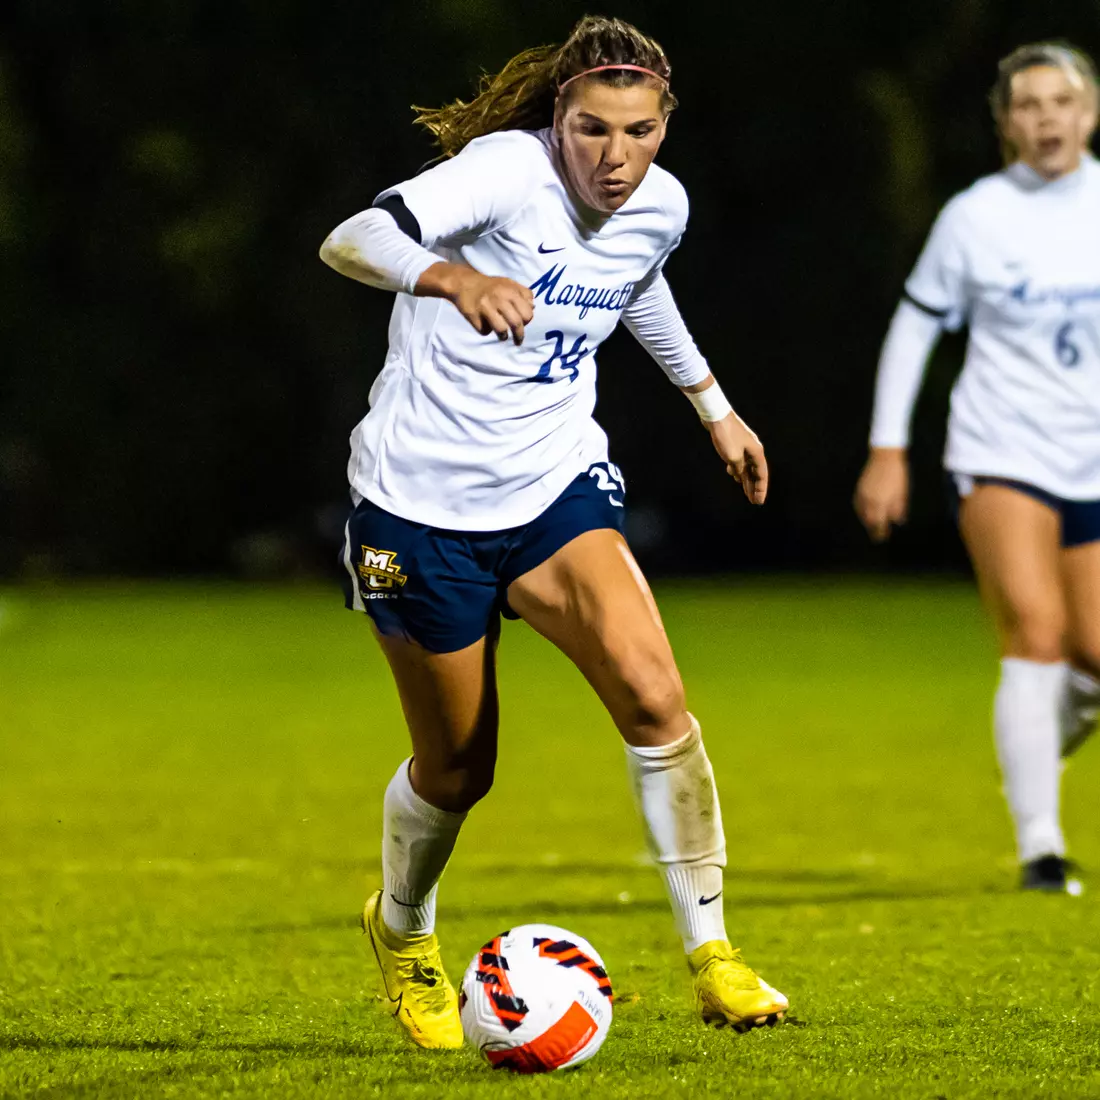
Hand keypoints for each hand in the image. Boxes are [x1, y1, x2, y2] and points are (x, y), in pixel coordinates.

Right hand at [418, 264, 533, 344]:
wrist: (463, 283)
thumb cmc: (491, 286)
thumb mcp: (509, 284)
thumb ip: (524, 294)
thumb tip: (533, 308)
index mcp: (510, 290)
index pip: (527, 313)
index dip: (527, 320)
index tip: (523, 323)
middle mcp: (499, 298)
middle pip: (516, 323)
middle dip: (519, 336)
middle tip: (518, 341)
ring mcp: (485, 307)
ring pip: (502, 330)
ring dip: (503, 336)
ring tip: (502, 335)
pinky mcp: (473, 315)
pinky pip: (485, 330)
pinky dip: (486, 330)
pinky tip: (484, 323)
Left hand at [707, 413, 767, 504]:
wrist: (716, 415)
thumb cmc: (726, 436)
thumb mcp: (733, 458)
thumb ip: (738, 469)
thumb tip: (739, 475)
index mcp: (757, 453)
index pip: (761, 475)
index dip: (760, 489)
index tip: (758, 502)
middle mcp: (754, 449)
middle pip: (756, 472)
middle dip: (754, 487)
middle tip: (754, 501)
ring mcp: (745, 445)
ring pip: (748, 466)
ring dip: (746, 479)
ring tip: (746, 492)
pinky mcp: (736, 443)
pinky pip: (741, 460)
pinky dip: (739, 469)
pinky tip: (734, 475)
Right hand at [854, 447, 908, 541]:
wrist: (885, 456)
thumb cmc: (897, 474)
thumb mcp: (902, 492)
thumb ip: (899, 508)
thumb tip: (898, 521)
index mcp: (881, 503)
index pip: (879, 523)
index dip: (880, 532)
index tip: (882, 538)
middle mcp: (869, 501)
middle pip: (869, 520)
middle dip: (872, 529)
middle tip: (876, 536)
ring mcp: (863, 494)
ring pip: (862, 513)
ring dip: (866, 521)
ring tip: (871, 526)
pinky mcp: (859, 488)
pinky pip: (858, 504)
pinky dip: (861, 511)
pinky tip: (864, 513)